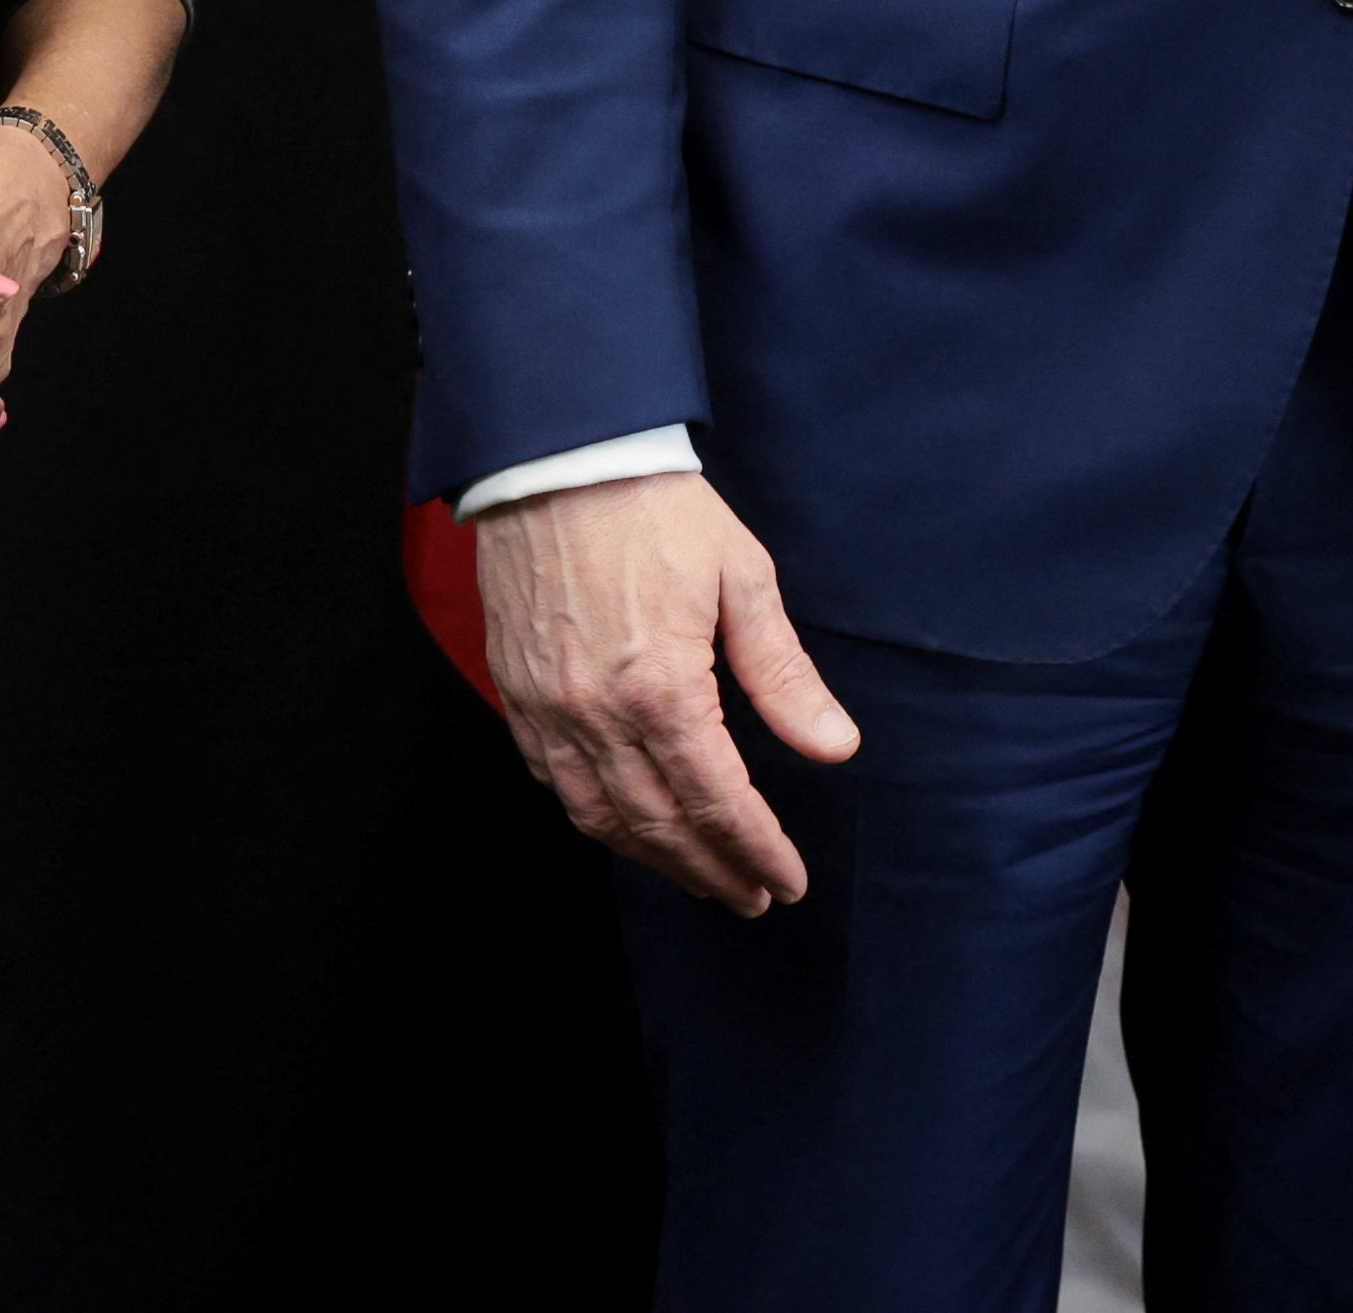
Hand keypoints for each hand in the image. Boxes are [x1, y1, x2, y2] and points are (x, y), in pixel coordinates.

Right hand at [474, 472, 860, 914]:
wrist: (556, 456)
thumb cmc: (654, 508)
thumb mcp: (741, 579)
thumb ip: (784, 674)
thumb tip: (834, 747)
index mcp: (661, 689)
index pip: (718, 804)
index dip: (757, 851)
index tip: (787, 881)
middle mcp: (596, 714)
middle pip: (659, 826)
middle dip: (712, 871)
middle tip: (752, 896)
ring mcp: (547, 708)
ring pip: (600, 816)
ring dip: (654, 859)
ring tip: (698, 876)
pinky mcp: (517, 691)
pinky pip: (552, 780)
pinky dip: (595, 816)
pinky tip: (625, 822)